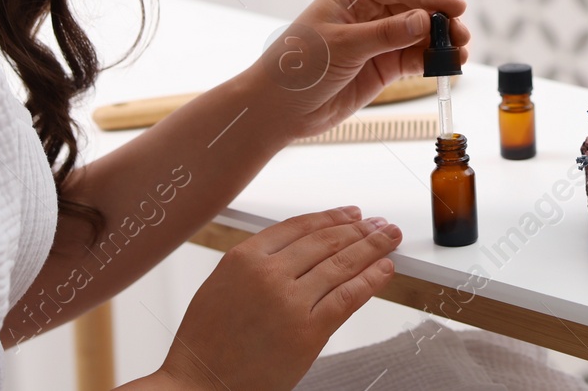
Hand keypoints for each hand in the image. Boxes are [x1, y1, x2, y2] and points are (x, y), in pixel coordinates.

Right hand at [152, 207, 400, 390]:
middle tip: (379, 224)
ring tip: (388, 239)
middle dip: (359, 230)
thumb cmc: (206, 343)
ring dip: (372, 248)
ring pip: (342, 264)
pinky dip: (371, 280)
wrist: (198, 385)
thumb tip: (297, 250)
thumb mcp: (221, 285)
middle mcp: (269, 274)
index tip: (350, 214)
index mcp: (244, 258)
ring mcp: (290, 302)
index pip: (301, 226)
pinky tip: (384, 269)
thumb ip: (257, 263)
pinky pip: (348, 298)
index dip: (332, 217)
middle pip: (326, 241)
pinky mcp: (308, 332)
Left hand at [252, 0, 469, 138]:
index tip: (455, 6)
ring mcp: (379, 37)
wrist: (280, 108)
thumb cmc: (298, 67)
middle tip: (461, 34)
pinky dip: (432, 61)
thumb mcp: (343, 46)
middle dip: (440, 20)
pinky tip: (448, 66)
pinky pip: (415, 57)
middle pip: (416, 7)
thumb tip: (424, 20)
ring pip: (420, 33)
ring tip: (461, 53)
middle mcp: (369, 9)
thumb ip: (386, 34)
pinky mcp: (384, 64)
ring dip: (441, 42)